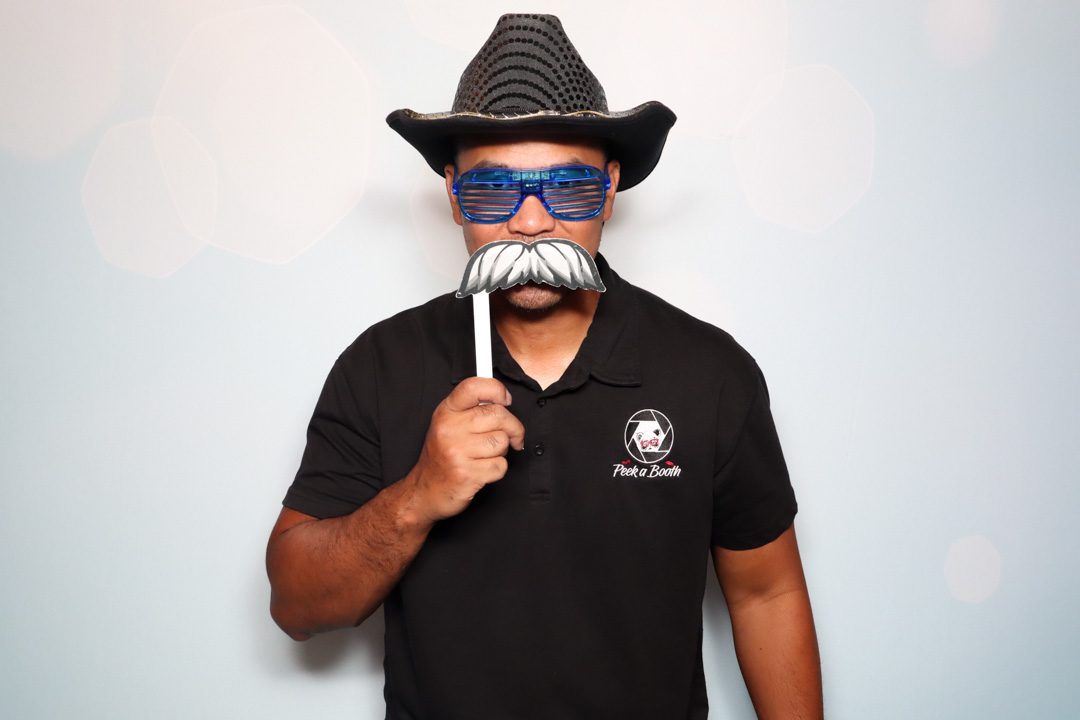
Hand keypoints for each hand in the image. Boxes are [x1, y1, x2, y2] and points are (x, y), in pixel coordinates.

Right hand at [409, 377, 525, 522]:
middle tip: (512, 435)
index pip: (474, 387)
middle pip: (499, 415)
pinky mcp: (466, 474)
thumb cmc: (443, 455)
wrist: (425, 490)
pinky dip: (497, 470)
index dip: (497, 390)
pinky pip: (500, 466)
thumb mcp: (449, 424)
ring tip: (485, 455)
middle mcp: (449, 429)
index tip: (506, 400)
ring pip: (502, 442)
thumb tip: (503, 400)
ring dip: (501, 451)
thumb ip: (472, 409)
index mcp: (446, 412)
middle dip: (513, 427)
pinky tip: (482, 470)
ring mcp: (457, 452)